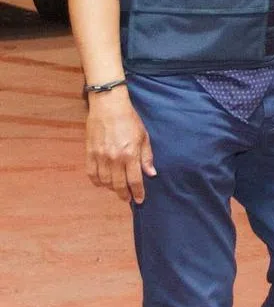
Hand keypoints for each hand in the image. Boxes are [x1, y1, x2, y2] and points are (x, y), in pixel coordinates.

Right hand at [85, 87, 156, 203]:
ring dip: (111, 188)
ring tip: (117, 189)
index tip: (139, 200)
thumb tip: (151, 173)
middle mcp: (115, 158)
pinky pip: (91, 174)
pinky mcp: (89, 153)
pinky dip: (97, 181)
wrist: (108, 106)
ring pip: (104, 182)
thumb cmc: (129, 120)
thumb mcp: (144, 137)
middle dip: (124, 194)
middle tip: (127, 198)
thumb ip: (147, 157)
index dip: (138, 193)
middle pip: (118, 185)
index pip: (135, 181)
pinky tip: (102, 182)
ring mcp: (100, 156)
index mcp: (130, 154)